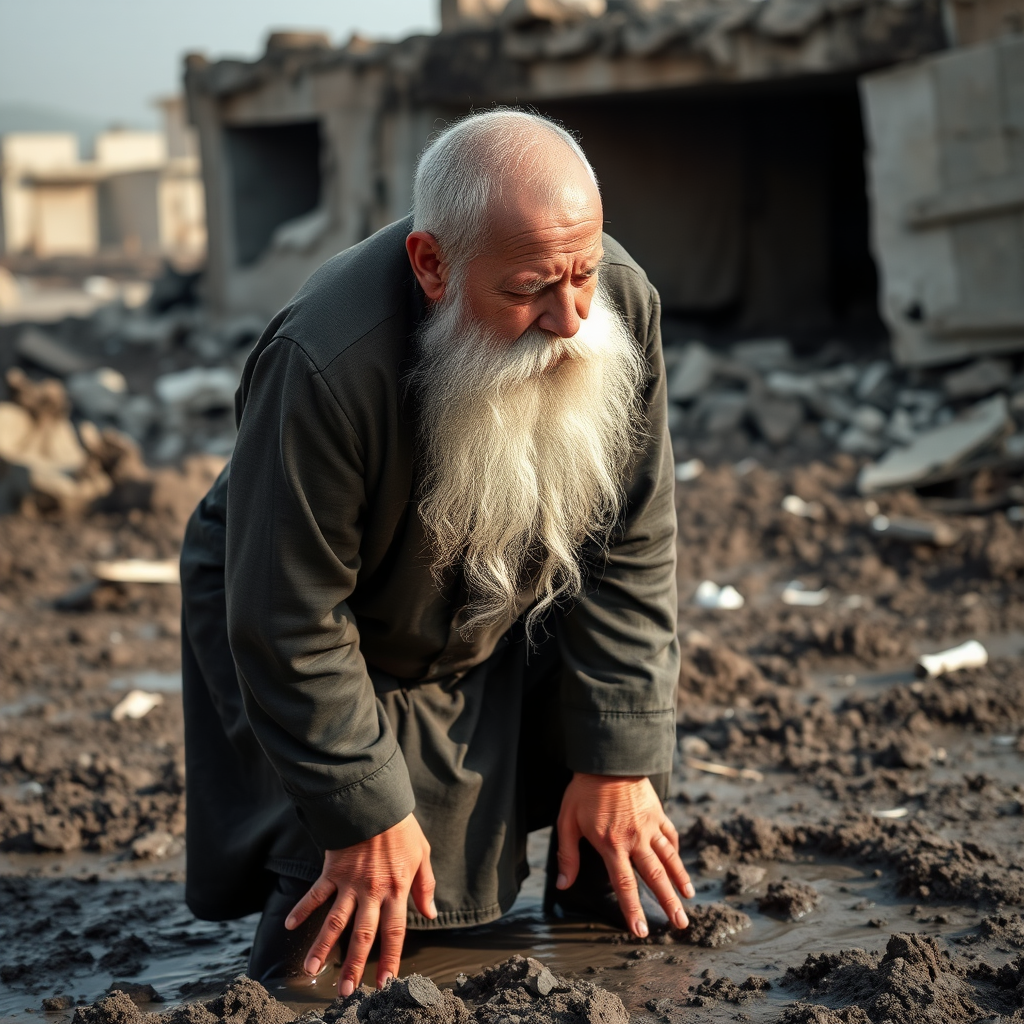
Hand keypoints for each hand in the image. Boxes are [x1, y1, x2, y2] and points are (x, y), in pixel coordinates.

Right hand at [284, 813, 435, 994]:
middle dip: (353, 965)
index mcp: (397, 889)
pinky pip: (315, 894)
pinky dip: (302, 909)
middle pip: (362, 935)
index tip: (384, 983)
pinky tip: (289, 926)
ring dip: (322, 947)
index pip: (394, 932)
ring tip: (311, 970)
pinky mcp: (332, 870)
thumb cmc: (401, 827)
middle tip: (345, 991)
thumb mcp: (422, 853)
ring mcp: (350, 882)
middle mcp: (372, 891)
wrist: (376, 800)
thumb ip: (426, 885)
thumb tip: (431, 913)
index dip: (390, 959)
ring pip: (334, 921)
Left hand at [555, 772, 693, 937]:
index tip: (642, 931)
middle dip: (669, 903)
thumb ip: (568, 855)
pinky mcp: (657, 811)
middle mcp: (635, 838)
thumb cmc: (584, 789)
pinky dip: (676, 850)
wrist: (607, 757)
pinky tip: (680, 863)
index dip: (634, 910)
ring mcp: (649, 825)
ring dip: (680, 880)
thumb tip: (563, 884)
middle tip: (681, 924)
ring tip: (689, 899)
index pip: (625, 885)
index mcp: (612, 844)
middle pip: (656, 877)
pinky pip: (670, 834)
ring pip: (670, 858)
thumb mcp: (567, 821)